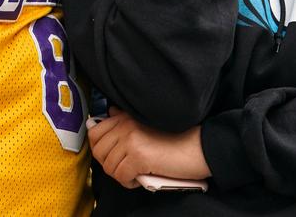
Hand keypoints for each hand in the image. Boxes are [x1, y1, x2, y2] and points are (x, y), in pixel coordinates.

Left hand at [87, 108, 210, 188]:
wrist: (200, 146)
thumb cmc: (177, 137)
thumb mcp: (147, 123)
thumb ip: (126, 118)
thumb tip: (110, 113)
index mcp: (126, 116)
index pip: (95, 131)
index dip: (100, 148)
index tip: (111, 156)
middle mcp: (125, 125)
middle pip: (99, 151)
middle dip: (109, 164)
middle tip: (124, 167)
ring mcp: (131, 140)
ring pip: (109, 166)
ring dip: (120, 174)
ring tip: (134, 173)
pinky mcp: (138, 157)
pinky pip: (121, 176)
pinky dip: (129, 182)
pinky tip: (140, 178)